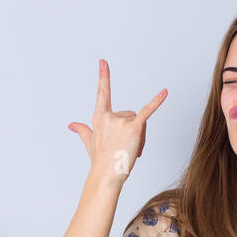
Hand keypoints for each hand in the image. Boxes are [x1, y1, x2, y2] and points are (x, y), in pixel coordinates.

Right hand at [68, 58, 166, 183]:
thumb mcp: (89, 141)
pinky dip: (157, 102)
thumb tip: (71, 124)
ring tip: (132, 151)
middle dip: (133, 131)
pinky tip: (165, 92)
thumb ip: (82, 130)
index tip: (103, 62)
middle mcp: (109, 116)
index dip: (104, 77)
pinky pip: (147, 112)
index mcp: (99, 117)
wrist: (107, 175)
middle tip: (127, 149)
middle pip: (130, 115)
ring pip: (140, 121)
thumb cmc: (99, 160)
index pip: (103, 93)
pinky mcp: (133, 128)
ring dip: (140, 136)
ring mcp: (120, 121)